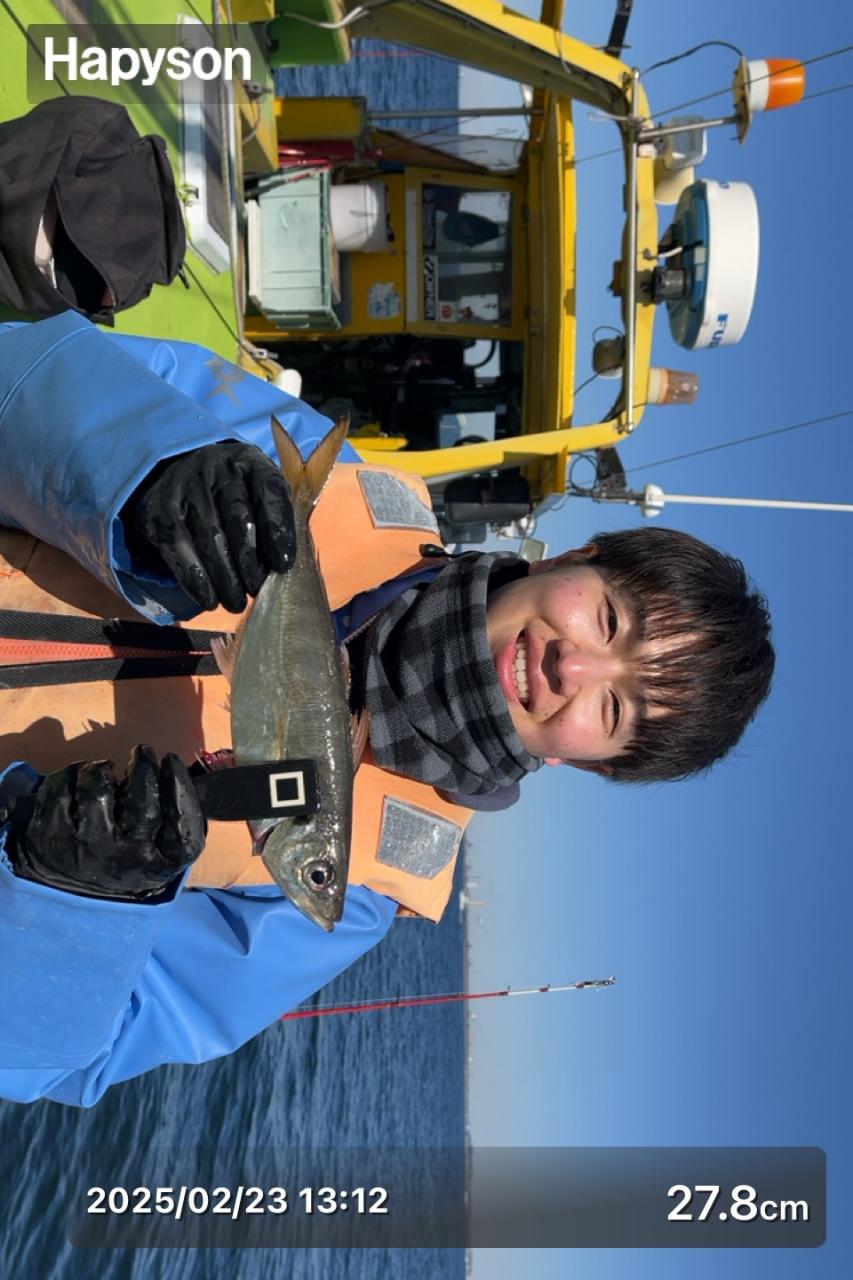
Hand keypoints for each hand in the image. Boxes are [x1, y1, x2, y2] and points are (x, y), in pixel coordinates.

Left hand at [8, 746, 205, 900]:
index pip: (182, 821)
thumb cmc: (127, 857)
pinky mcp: (51, 834)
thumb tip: (182, 773)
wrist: (71, 891)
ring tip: (107, 771)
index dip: (179, 784)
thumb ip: (181, 820)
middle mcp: (124, 858)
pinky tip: (79, 780)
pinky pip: (63, 786)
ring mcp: (85, 846)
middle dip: (144, 764)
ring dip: (104, 768)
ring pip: (99, 786)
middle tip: (143, 753)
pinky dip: (72, 773)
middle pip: (143, 797)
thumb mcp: (164, 853)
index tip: (171, 760)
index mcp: (160, 864)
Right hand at [123, 441, 294, 611]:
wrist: (178, 477)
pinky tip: (208, 599)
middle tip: (257, 590)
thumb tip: (282, 569)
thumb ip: (276, 521)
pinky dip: (195, 579)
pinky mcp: (159, 508)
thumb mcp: (258, 495)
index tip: (284, 565)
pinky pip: (178, 548)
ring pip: (209, 538)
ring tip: (236, 602)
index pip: (269, 491)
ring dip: (225, 578)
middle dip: (250, 562)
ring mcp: (184, 485)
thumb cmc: (234, 495)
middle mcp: (215, 467)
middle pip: (237, 518)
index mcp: (249, 461)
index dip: (278, 529)